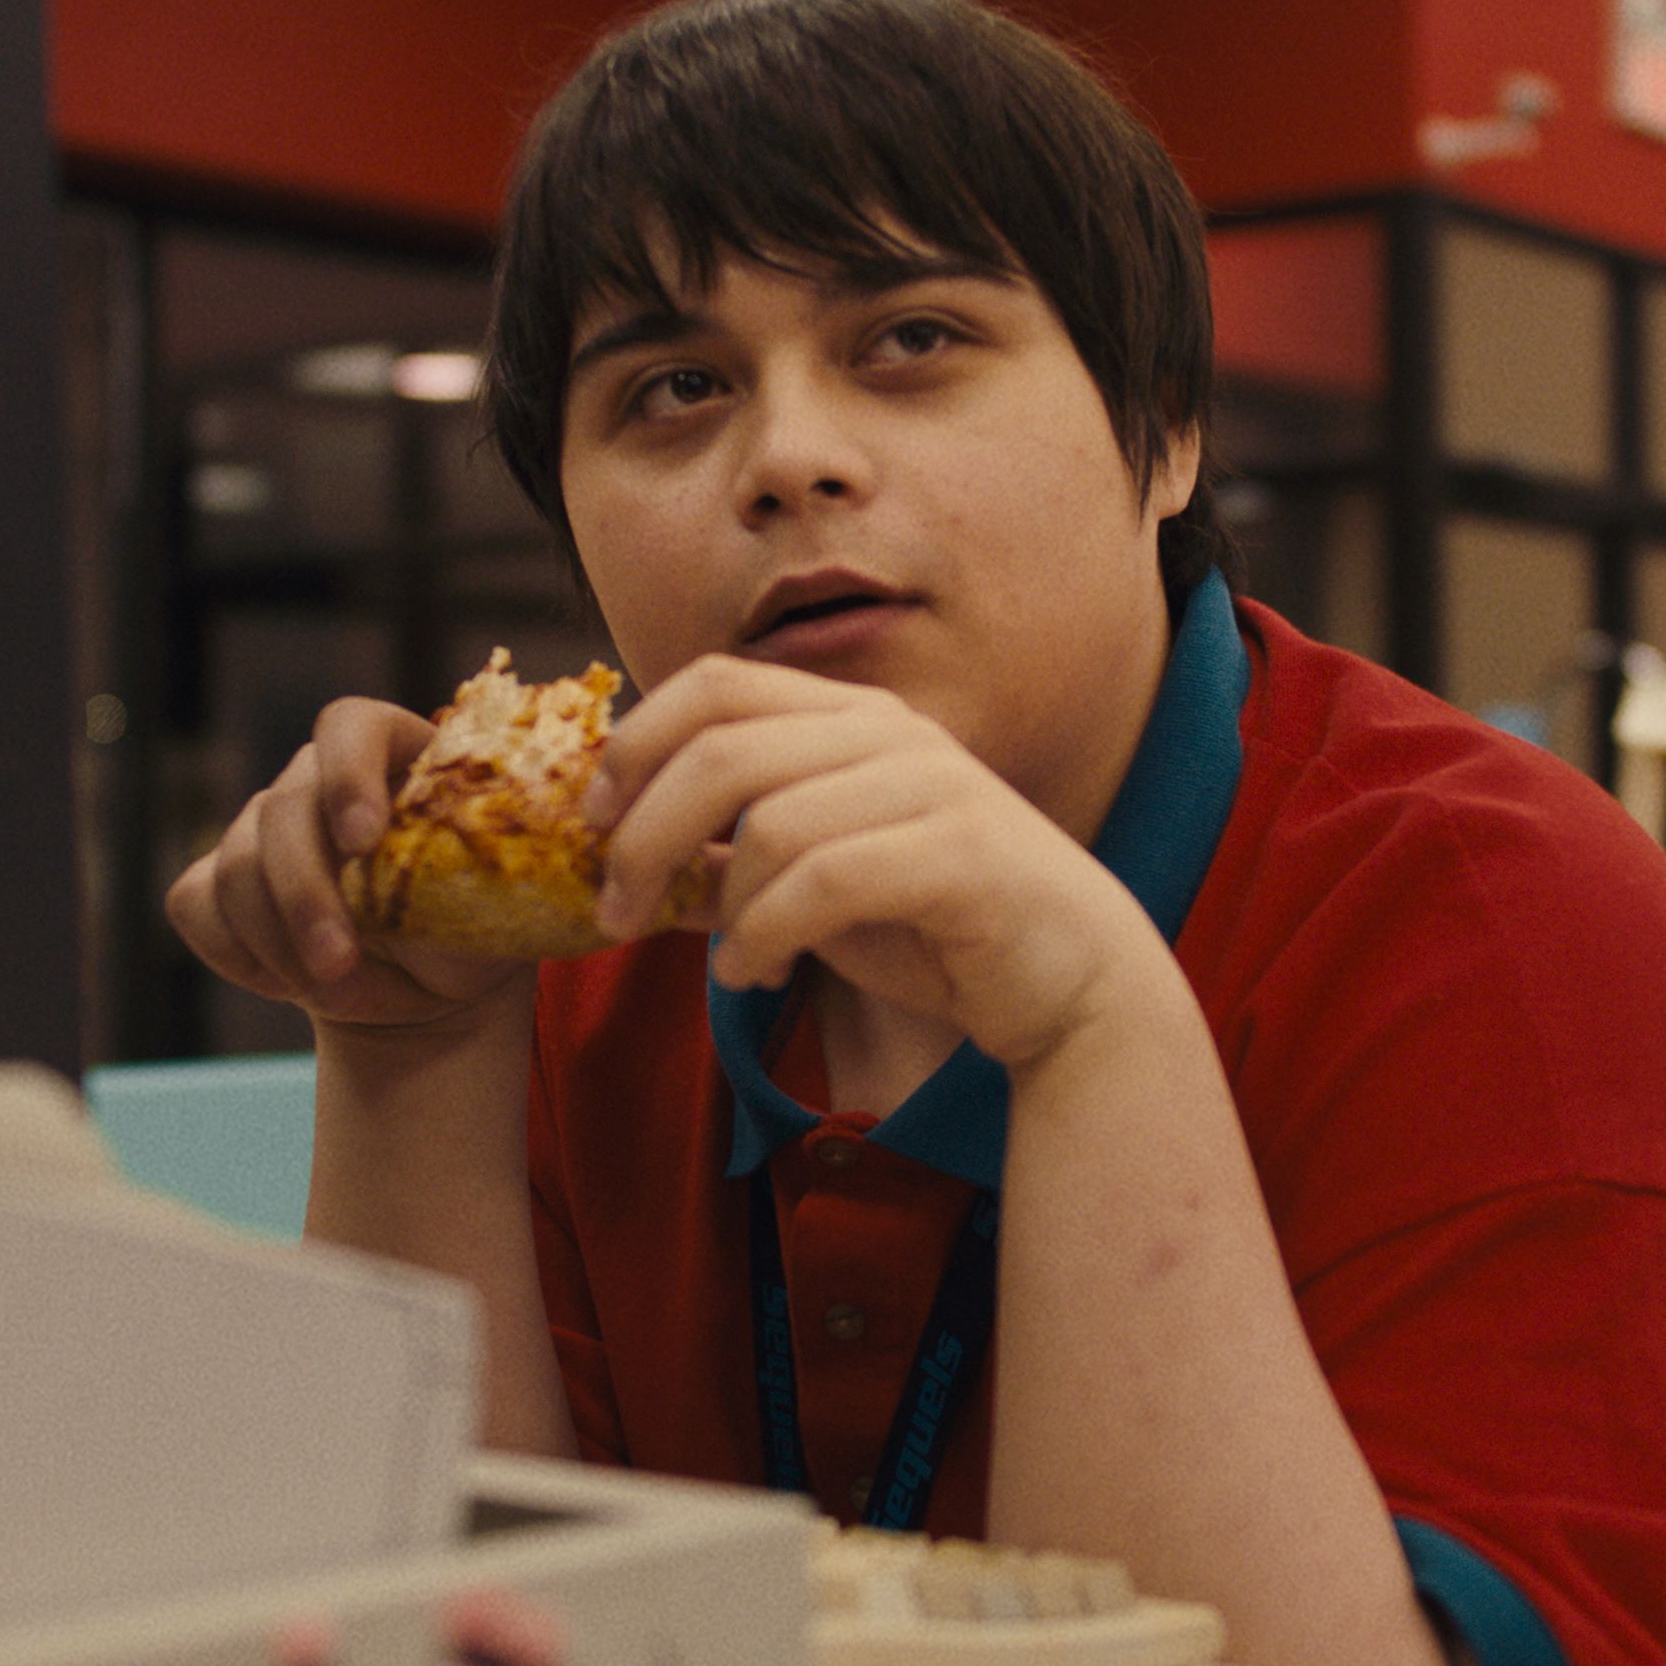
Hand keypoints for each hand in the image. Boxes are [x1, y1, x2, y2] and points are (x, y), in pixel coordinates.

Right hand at [166, 696, 529, 1031]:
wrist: (429, 989)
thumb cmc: (472, 934)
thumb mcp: (495, 907)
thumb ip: (477, 877)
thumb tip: (477, 873)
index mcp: (399, 757)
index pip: (353, 725)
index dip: (348, 773)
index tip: (363, 840)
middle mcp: (320, 779)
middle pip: (284, 807)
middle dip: (306, 895)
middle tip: (339, 964)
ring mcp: (263, 826)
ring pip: (236, 864)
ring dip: (278, 940)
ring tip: (336, 989)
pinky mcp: (218, 880)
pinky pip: (197, 903)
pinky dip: (237, 953)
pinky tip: (287, 983)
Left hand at [584, 656, 1167, 1069]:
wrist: (1072, 980)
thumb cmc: (939, 926)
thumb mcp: (818, 882)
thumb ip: (738, 858)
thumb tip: (628, 863)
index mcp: (852, 718)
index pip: (714, 684)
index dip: (634, 744)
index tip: (593, 820)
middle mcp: (890, 732)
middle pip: (720, 746)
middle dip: (642, 832)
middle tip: (612, 909)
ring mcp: (931, 786)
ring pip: (769, 823)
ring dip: (718, 908)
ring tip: (726, 964)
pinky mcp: (959, 855)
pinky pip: (823, 883)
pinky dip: (767, 938)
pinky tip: (760, 976)